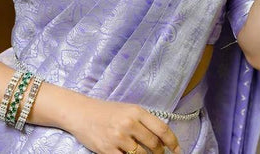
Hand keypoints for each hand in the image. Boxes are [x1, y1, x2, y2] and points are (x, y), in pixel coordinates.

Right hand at [66, 94, 181, 153]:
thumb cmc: (107, 112)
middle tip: (157, 153)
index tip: (178, 150)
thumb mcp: (127, 110)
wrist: (82, 113)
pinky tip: (128, 153)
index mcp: (136, 111)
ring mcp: (118, 138)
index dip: (173, 142)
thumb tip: (164, 140)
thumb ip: (144, 122)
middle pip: (154, 145)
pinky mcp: (108, 151)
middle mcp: (129, 123)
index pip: (162, 129)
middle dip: (159, 153)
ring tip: (140, 152)